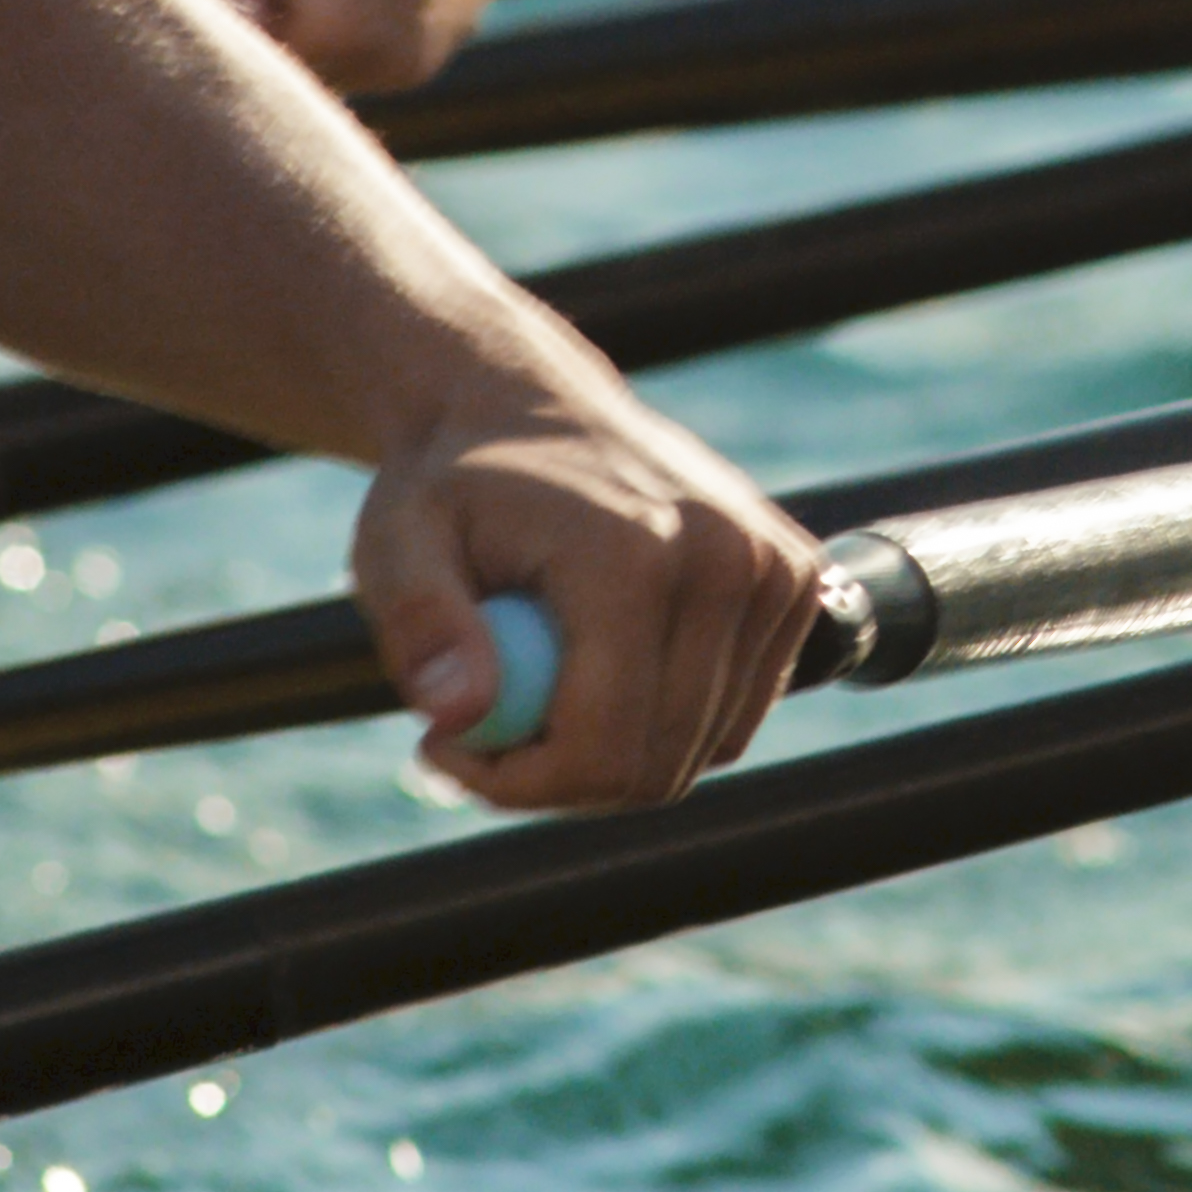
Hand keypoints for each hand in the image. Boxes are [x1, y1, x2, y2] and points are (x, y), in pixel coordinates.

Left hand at [346, 376, 822, 809]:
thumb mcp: (397, 542)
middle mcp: (728, 560)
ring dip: (613, 753)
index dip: (518, 786)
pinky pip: (733, 716)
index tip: (443, 750)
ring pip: (702, 751)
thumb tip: (457, 714)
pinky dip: (667, 718)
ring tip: (536, 683)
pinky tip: (605, 662)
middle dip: (559, 778)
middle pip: (658, 768)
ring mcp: (776, 572)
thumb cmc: (454, 485)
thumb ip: (420, 624)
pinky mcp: (795, 583)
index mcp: (636, 553)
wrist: (527, 406)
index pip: (606, 750)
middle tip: (482, 728)